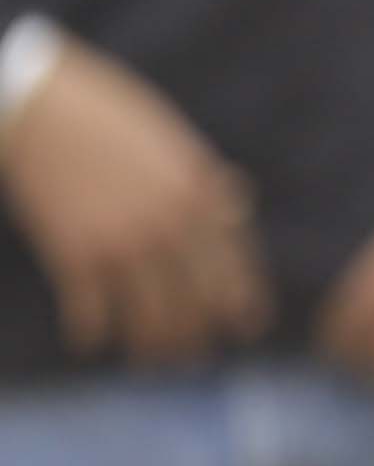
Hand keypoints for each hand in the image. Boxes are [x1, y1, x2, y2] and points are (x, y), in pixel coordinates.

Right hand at [0, 33, 268, 361]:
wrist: (36, 106)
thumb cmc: (107, 118)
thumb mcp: (172, 143)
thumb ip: (205, 179)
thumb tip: (239, 200)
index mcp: (202, 197)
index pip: (236, 269)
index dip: (243, 306)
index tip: (244, 329)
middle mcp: (172, 227)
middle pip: (199, 306)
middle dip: (196, 338)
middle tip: (188, 356)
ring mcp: (125, 243)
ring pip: (152, 321)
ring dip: (150, 349)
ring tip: (145, 359)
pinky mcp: (75, 253)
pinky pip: (92, 314)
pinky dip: (91, 333)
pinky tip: (88, 341)